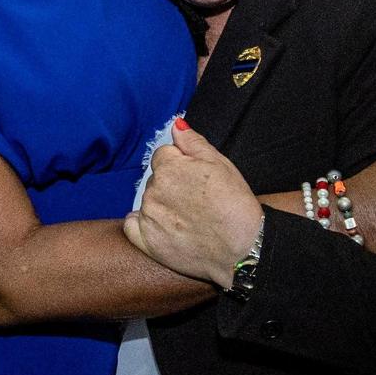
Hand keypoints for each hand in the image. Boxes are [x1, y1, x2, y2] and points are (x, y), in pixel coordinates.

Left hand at [124, 121, 261, 288]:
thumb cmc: (235, 205)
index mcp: (170, 167)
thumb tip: (176, 125)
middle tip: (196, 200)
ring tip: (188, 218)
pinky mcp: (147, 242)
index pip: (163, 156)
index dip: (181, 165)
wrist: (243, 249)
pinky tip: (162, 228)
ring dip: (162, 205)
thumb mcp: (221, 164)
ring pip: (148, 201)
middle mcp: (154, 190)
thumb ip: (193, 141)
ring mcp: (149, 216)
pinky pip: (132, 226)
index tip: (196, 179)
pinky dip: (142, 225)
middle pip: (155, 179)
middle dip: (172, 185)